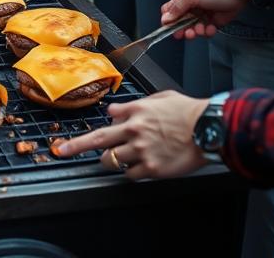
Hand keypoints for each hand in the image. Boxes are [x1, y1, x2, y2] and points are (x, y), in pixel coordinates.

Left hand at [53, 91, 209, 179]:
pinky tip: (137, 168)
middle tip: (62, 151)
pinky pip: (129, 175)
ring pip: (110, 160)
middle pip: (97, 140)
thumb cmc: (189, 112)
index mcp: (136, 111)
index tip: (81, 133)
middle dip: (75, 146)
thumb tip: (116, 110)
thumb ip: (135, 105)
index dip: (98, 125)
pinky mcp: (152, 168)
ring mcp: (141, 150)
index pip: (107, 118)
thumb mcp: (160, 98)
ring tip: (114, 159)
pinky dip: (129, 173)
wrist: (210, 128)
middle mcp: (134, 130)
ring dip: (109, 161)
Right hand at [160, 0, 248, 37]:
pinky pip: (206, 31)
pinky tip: (211, 28)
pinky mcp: (214, 22)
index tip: (170, 28)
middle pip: (180, 22)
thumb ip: (177, 8)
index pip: (169, 10)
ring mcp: (203, 15)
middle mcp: (192, 7)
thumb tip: (164, 19)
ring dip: (196, 31)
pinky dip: (207, 32)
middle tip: (186, 34)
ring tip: (202, 29)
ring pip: (192, 28)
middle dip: (182, 30)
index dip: (168, 20)